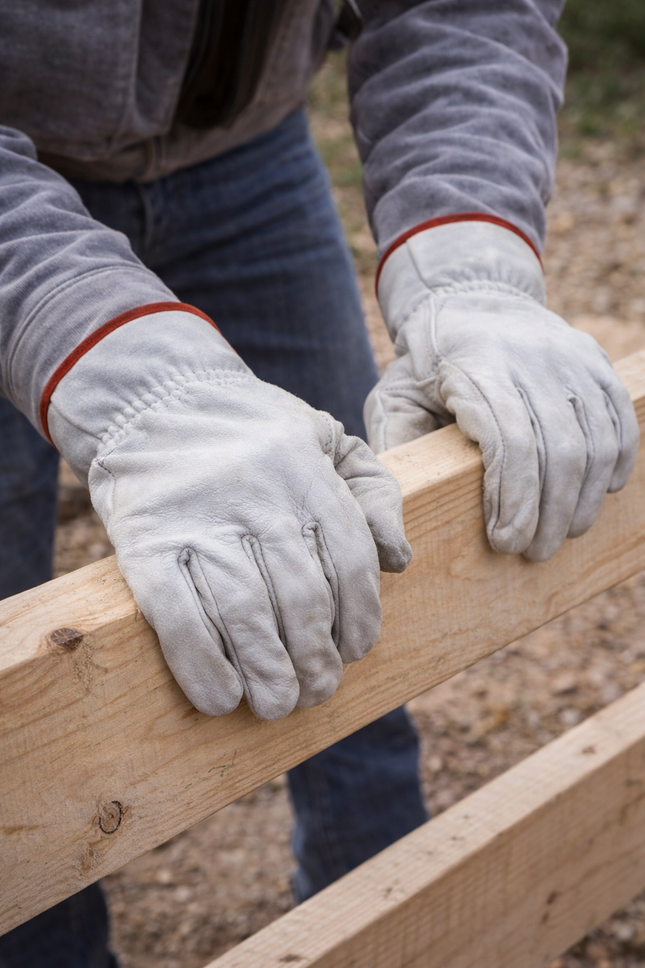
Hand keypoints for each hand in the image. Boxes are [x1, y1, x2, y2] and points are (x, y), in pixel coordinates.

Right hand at [47, 309, 410, 719]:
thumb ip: (372, 490)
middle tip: (314, 692)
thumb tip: (398, 561)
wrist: (153, 398)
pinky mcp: (145, 543)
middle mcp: (257, 495)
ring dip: (268, 673)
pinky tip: (221, 696)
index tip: (352, 652)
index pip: (350, 559)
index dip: (359, 617)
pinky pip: (178, 616)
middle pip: (301, 596)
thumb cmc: (252, 431)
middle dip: (315, 659)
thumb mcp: (326, 437)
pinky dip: (203, 665)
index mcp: (306, 471)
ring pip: (244, 613)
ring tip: (277, 703)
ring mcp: (198, 520)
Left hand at [365, 222, 638, 559]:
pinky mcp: (595, 361)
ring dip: (583, 499)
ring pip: (596, 441)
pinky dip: (616, 463)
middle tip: (535, 552)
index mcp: (478, 367)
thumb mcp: (395, 397)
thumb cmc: (426, 364)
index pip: (510, 443)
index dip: (513, 500)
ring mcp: (570, 357)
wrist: (469, 297)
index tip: (504, 542)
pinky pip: (620, 421)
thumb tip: (397, 508)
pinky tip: (597, 493)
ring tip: (564, 533)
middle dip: (551, 513)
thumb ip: (397, 446)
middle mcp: (531, 358)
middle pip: (560, 450)